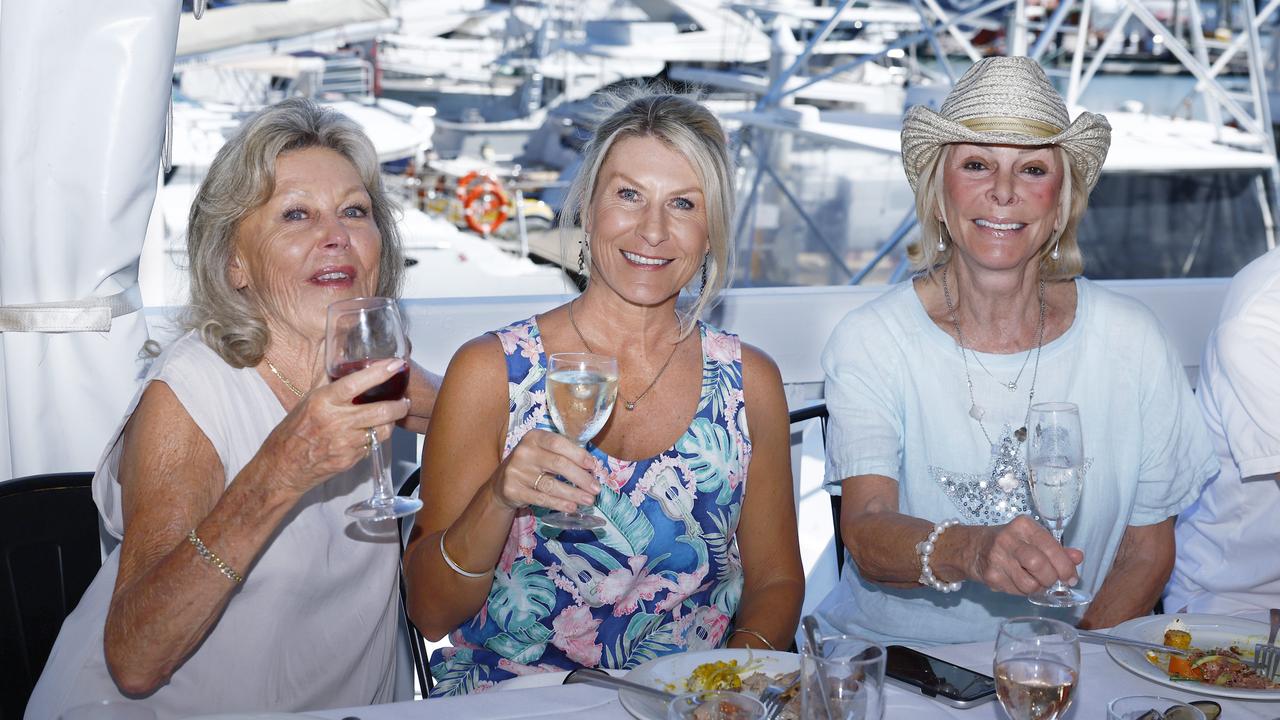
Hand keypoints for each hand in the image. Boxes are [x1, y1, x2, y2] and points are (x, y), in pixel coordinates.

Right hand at [261, 358, 410, 494]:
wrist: (283, 467)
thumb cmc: (293, 431)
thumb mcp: (307, 401)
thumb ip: (328, 383)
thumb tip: (342, 361)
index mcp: (323, 402)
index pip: (356, 384)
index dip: (380, 373)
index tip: (396, 364)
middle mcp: (336, 422)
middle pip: (381, 411)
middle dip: (400, 405)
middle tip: (404, 400)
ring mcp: (345, 443)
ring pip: (383, 431)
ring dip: (391, 423)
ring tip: (391, 416)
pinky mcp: (350, 460)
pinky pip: (372, 445)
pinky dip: (374, 438)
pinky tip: (370, 432)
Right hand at [488, 429, 598, 512]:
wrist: (502, 482)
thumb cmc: (532, 464)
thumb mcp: (543, 451)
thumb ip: (563, 454)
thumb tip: (592, 467)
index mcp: (534, 437)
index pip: (558, 443)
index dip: (578, 454)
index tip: (593, 466)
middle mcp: (524, 452)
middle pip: (558, 465)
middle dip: (581, 478)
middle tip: (596, 488)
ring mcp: (517, 472)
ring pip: (551, 485)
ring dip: (574, 494)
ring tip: (588, 500)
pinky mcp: (513, 490)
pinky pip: (542, 499)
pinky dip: (560, 504)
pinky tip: (572, 507)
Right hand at [969, 516, 1084, 595]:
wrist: (974, 548)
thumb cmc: (1011, 543)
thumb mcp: (1033, 539)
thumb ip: (1056, 549)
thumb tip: (1078, 557)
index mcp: (1023, 526)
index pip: (1050, 547)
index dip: (1065, 566)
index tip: (1071, 578)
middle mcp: (1008, 539)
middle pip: (1038, 565)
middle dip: (1051, 578)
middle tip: (1052, 581)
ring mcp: (997, 557)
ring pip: (1029, 583)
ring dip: (1037, 588)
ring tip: (1034, 581)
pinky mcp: (991, 575)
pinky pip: (1016, 591)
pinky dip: (1023, 591)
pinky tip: (1018, 582)